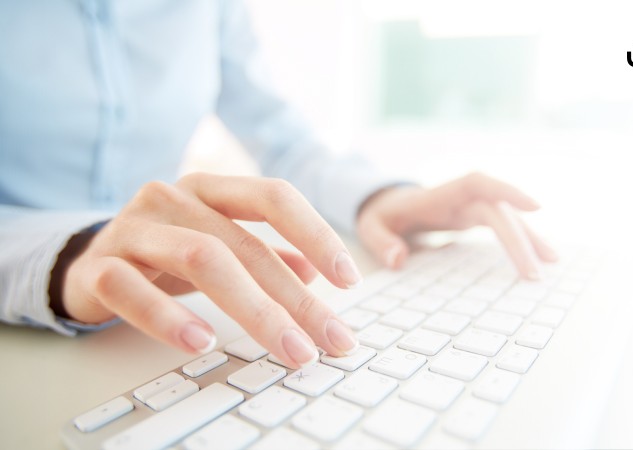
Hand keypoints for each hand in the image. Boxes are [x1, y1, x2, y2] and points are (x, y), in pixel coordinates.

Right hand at [61, 173, 360, 366]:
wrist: (85, 262)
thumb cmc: (165, 253)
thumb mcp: (219, 246)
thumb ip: (265, 254)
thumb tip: (316, 273)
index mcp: (210, 190)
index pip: (274, 197)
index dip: (317, 233)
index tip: (350, 279)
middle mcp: (172, 198)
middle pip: (245, 244)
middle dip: (296, 298)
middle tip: (329, 338)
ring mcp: (133, 228)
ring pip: (200, 259)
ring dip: (253, 309)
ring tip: (287, 348)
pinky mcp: (98, 266)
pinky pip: (132, 288)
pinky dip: (168, 318)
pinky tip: (202, 342)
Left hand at [356, 172, 557, 277]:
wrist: (387, 204)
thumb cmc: (382, 214)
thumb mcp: (370, 226)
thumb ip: (380, 241)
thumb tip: (398, 259)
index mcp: (441, 194)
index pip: (479, 184)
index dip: (507, 191)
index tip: (536, 207)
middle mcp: (463, 197)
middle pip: (499, 211)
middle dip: (520, 239)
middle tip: (535, 273)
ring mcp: (472, 207)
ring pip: (509, 218)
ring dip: (531, 238)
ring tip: (553, 262)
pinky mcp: (477, 218)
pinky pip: (505, 226)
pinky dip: (522, 241)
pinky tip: (540, 258)